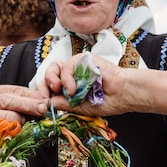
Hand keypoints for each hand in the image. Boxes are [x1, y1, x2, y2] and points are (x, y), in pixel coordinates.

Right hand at [0, 85, 49, 157]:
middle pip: (7, 100)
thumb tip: (45, 104)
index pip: (15, 90)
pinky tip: (12, 135)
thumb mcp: (8, 110)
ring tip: (24, 124)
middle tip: (42, 109)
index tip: (46, 101)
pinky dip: (4, 134)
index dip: (31, 95)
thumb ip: (24, 106)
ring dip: (15, 120)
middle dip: (27, 104)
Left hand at [40, 53, 166, 116]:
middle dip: (45, 85)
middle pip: (49, 74)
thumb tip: (47, 103)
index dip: (44, 92)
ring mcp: (77, 65)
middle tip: (49, 95)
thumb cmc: (106, 101)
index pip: (50, 85)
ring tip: (64, 92)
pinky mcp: (83, 59)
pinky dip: (67, 79)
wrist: (123, 95)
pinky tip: (74, 89)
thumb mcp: (80, 107)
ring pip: (55, 68)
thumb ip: (64, 104)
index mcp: (70, 85)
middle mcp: (72, 74)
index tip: (43, 104)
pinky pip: (67, 66)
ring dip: (55, 81)